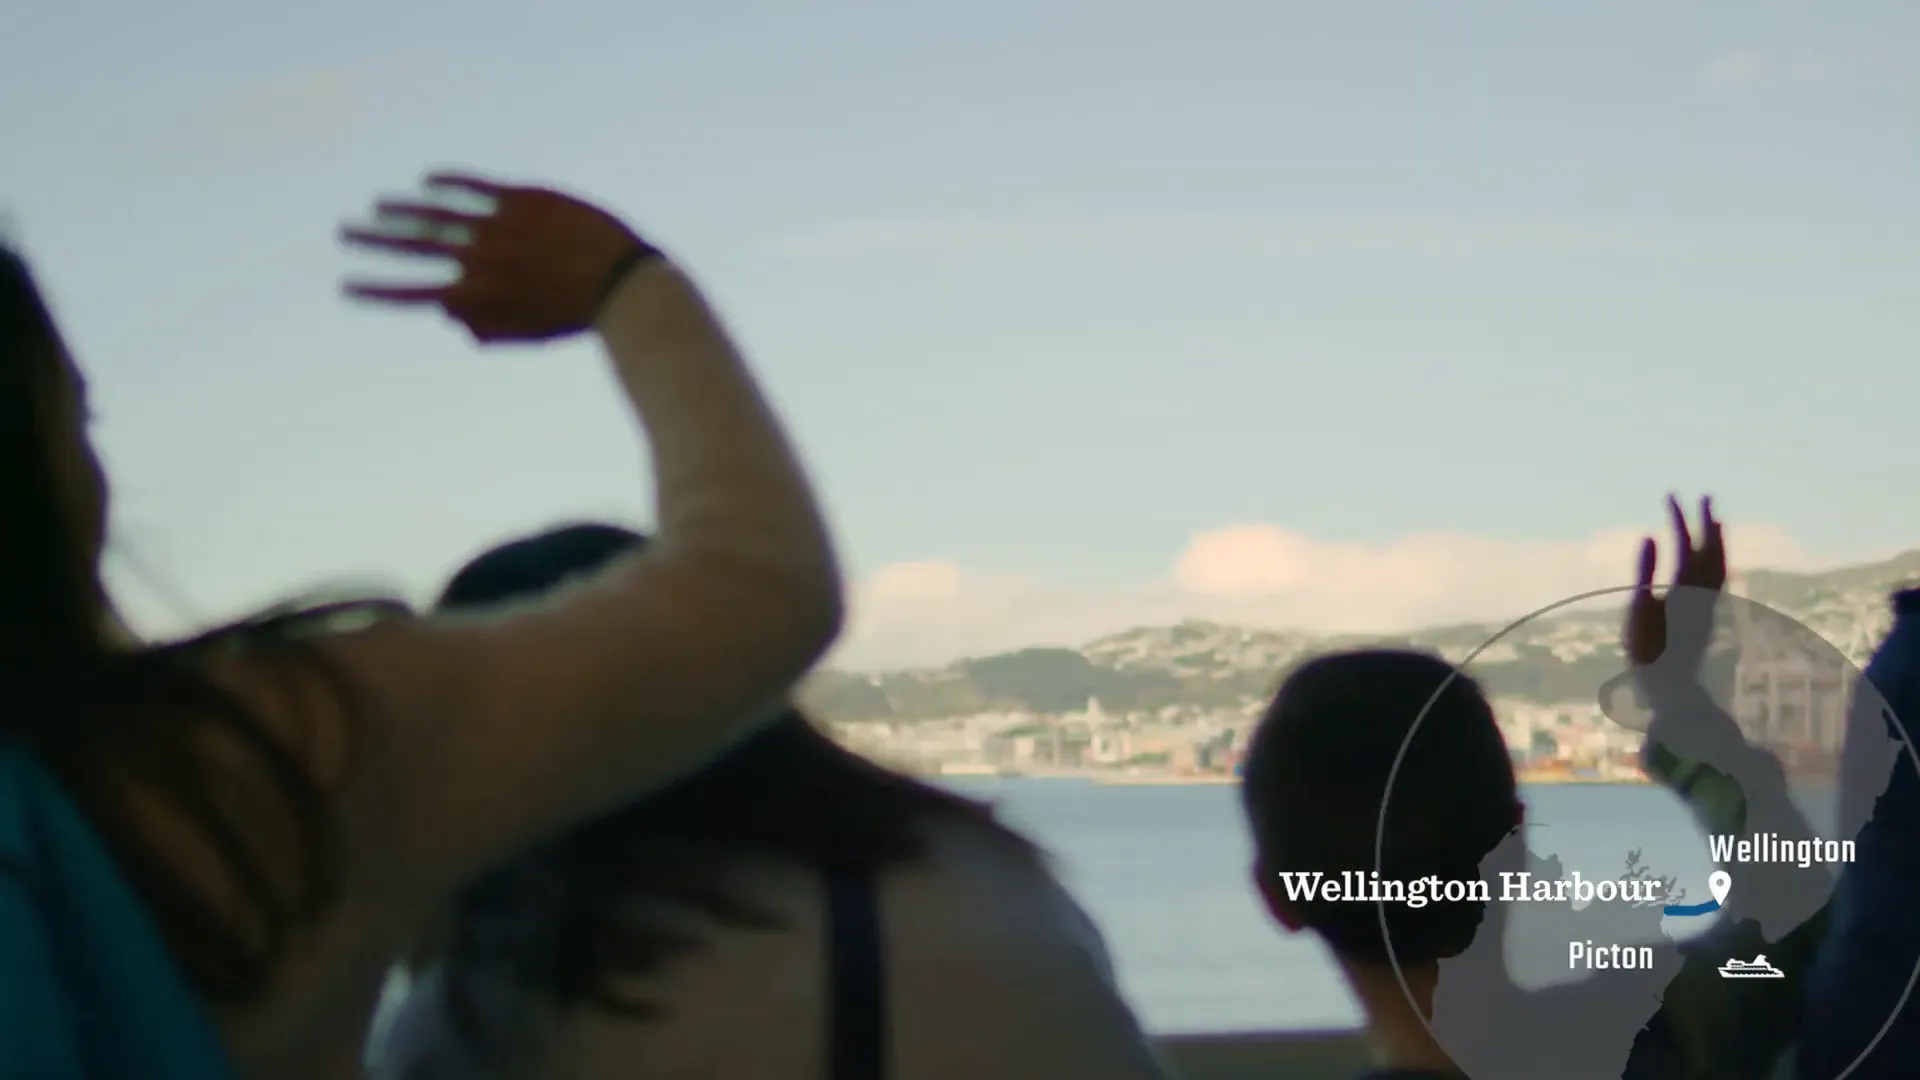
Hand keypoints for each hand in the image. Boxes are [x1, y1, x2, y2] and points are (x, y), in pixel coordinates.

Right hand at [340, 172, 654, 342]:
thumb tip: (446, 316)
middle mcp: (480, 259)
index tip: (344, 287)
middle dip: (372, 239)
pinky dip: (445, 181)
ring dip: (401, 209)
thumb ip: (485, 328)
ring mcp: (498, 225)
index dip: (374, 291)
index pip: (411, 294)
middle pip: (411, 245)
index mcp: (479, 296)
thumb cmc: (576, 315)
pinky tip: (425, 181)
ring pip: (436, 212)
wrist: (624, 281)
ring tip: (376, 207)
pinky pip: (473, 186)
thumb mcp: (528, 333)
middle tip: (342, 232)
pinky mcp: (521, 198)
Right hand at [1623, 495, 1725, 670]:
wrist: (1673, 686)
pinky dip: (1718, 560)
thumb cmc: (1648, 650)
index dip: (1680, 518)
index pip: (1686, 544)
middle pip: (1712, 549)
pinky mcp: (1708, 614)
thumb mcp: (1638, 609)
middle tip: (1705, 496)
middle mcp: (1704, 592)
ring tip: (1715, 521)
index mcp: (1685, 588)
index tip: (1671, 497)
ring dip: (1718, 540)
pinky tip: (1713, 559)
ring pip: (1721, 564)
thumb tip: (1651, 537)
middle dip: (1708, 521)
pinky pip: (1719, 578)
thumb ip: (1645, 571)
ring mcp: (1709, 604)